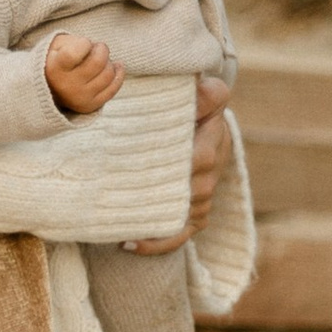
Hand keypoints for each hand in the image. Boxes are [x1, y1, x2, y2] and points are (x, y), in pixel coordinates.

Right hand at [45, 31, 123, 117]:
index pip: (75, 53)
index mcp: (56, 68)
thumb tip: (98, 50)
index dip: (84, 43)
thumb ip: (75, 41)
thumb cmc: (57, 59)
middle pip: (98, 62)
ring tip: (100, 60)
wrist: (48, 88)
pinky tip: (117, 66)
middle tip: (97, 48)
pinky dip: (118, 74)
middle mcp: (67, 86)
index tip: (83, 44)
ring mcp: (80, 97)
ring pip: (108, 74)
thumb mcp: (57, 44)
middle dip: (102, 49)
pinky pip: (113, 89)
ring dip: (109, 62)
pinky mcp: (90, 105)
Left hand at [130, 72, 230, 251]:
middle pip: (188, 193)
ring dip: (153, 224)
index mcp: (211, 143)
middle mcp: (209, 174)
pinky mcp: (196, 215)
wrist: (210, 134)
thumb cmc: (199, 112)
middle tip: (122, 201)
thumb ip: (208, 93)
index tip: (154, 165)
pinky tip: (129, 244)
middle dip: (158, 198)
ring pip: (182, 217)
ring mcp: (202, 197)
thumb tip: (200, 87)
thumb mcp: (207, 97)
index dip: (182, 168)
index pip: (201, 157)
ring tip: (120, 229)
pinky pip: (180, 234)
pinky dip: (157, 243)